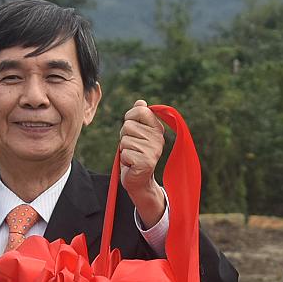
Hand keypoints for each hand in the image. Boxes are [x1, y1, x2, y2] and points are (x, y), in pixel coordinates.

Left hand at [118, 99, 169, 226]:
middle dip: (124, 136)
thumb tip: (141, 101)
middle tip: (132, 147)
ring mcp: (153, 151)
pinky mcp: (146, 162)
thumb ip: (138, 117)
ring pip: (125, 139)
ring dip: (124, 148)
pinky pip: (125, 152)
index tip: (132, 129)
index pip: (140, 110)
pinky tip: (132, 164)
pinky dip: (124, 159)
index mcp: (158, 128)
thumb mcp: (136, 133)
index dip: (129, 117)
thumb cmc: (135, 153)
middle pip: (128, 125)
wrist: (139, 180)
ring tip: (132, 155)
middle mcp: (158, 138)